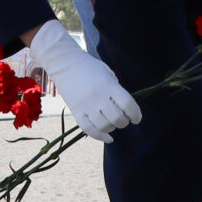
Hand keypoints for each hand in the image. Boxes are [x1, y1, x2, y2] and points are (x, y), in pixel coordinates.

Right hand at [26, 20, 141, 142]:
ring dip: (113, 128)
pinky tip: (108, 138)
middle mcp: (98, 96)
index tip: (136, 118)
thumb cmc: (89, 67)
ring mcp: (86, 105)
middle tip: (124, 119)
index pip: (128, 104)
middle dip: (124, 121)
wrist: (64, 63)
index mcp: (108, 85)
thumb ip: (116, 90)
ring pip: (105, 126)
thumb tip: (125, 110)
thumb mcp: (107, 74)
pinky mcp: (76, 111)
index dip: (135, 114)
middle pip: (117, 118)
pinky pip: (89, 130)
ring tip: (113, 123)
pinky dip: (101, 137)